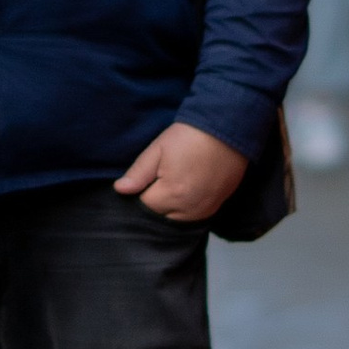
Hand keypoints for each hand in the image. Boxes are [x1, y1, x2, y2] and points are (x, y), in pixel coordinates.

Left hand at [114, 122, 248, 221]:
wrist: (228, 128)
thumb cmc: (190, 135)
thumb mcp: (159, 148)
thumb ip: (139, 172)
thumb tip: (120, 190)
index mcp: (172, 194)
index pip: (144, 205)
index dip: (141, 192)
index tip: (146, 177)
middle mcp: (189, 209)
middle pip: (161, 217)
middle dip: (156, 203)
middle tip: (159, 179)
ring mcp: (205, 209)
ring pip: (178, 220)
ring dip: (171, 208)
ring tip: (174, 183)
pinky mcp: (217, 205)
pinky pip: (195, 217)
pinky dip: (187, 209)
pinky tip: (187, 190)